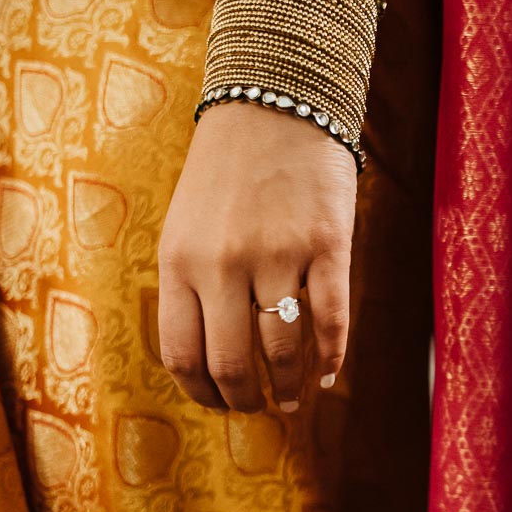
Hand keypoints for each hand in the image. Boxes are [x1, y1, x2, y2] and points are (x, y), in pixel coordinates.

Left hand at [158, 102, 355, 411]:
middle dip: (244, 400)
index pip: (182, 354)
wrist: (276, 101)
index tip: (217, 402)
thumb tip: (209, 358)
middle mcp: (224, 264)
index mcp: (179, 260)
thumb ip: (190, 285)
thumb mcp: (185, 225)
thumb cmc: (227, 170)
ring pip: (284, 350)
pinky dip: (332, 358)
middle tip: (256, 410)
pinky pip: (331, 320)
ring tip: (294, 400)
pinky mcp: (328, 245)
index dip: (201, 392)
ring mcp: (279, 255)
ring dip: (290, 388)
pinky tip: (329, 374)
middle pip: (233, 363)